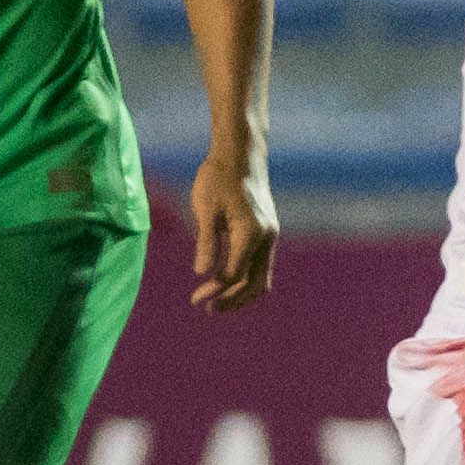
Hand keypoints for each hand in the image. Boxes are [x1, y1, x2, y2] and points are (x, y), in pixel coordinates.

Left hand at [190, 146, 279, 312]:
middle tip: (209, 309)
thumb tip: (202, 274)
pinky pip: (260, 264)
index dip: (215, 290)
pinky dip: (245, 277)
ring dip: (241, 291)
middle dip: (233, 300)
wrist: (240, 155)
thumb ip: (206, 242)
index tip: (195, 299)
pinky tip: (226, 278)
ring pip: (262, 276)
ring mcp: (269, 235)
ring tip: (218, 301)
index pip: (234, 274)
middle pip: (255, 283)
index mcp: (251, 234)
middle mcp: (266, 238)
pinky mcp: (266, 232)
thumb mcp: (205, 209)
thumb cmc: (217, 178)